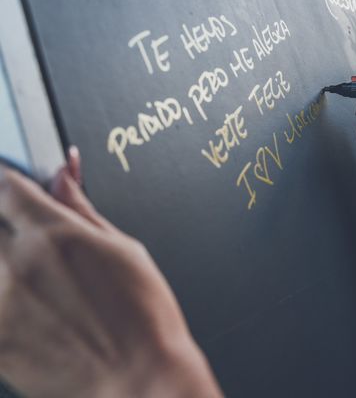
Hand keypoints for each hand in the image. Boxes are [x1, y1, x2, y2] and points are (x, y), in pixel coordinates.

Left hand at [0, 148, 221, 397]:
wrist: (138, 379)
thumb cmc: (144, 316)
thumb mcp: (125, 249)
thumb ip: (82, 210)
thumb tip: (64, 175)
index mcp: (55, 234)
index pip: (7, 186)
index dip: (11, 183)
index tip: (15, 190)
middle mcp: (18, 264)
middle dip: (7, 222)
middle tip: (33, 241)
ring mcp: (0, 304)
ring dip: (7, 261)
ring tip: (41, 280)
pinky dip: (6, 296)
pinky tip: (35, 306)